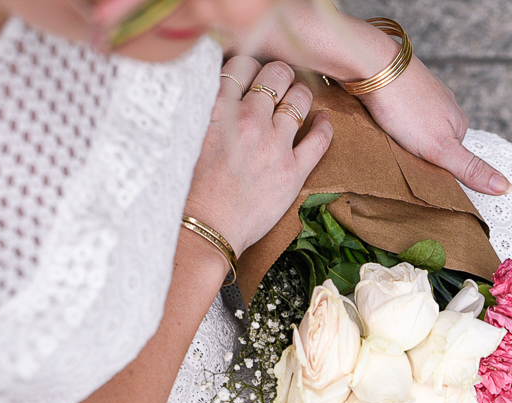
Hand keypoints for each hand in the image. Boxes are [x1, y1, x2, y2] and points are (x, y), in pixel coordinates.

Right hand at [183, 57, 333, 257]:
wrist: (204, 229)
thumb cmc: (189, 189)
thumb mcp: (186, 137)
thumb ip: (203, 110)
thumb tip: (215, 93)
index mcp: (218, 108)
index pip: (242, 64)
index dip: (250, 66)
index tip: (252, 77)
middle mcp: (249, 120)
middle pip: (276, 75)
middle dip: (279, 75)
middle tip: (278, 84)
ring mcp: (274, 146)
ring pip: (300, 99)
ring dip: (301, 95)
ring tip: (298, 99)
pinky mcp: (292, 173)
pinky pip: (319, 139)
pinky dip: (324, 126)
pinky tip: (322, 120)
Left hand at [359, 55, 511, 196]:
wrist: (374, 67)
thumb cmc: (406, 108)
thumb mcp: (441, 149)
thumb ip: (470, 169)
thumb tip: (506, 187)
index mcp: (459, 122)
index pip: (454, 158)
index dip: (438, 169)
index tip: (421, 174)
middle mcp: (445, 105)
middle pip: (436, 141)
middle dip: (422, 154)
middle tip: (403, 159)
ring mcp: (425, 93)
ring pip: (418, 126)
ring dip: (407, 136)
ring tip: (391, 139)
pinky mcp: (403, 86)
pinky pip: (402, 112)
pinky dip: (395, 121)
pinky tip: (384, 122)